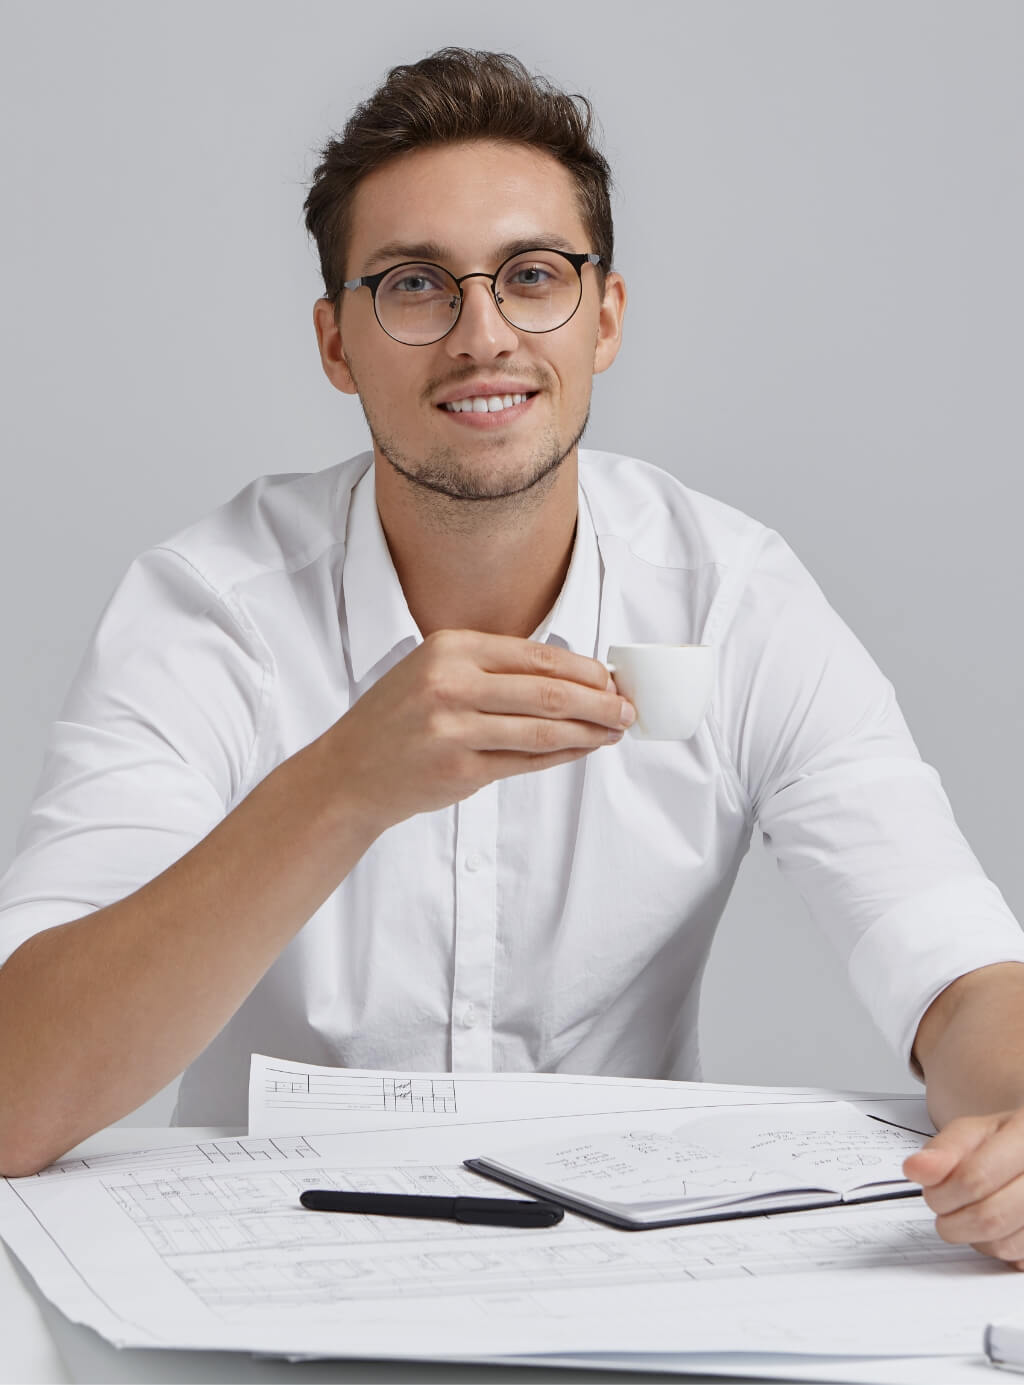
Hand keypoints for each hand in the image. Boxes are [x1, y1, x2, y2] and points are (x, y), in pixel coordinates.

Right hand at [328, 628, 635, 831]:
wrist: (349, 772)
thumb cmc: (398, 719)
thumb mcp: (434, 671)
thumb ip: (492, 669)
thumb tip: (570, 675)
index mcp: (449, 648)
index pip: (537, 655)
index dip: (584, 669)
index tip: (612, 679)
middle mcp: (451, 684)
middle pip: (549, 691)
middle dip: (599, 701)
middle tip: (627, 708)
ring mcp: (455, 730)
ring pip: (544, 729)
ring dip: (589, 731)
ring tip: (615, 731)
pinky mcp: (460, 771)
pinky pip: (527, 761)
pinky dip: (563, 755)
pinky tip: (583, 749)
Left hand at [903, 1109, 1023, 1267]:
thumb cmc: (1004, 1143)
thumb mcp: (973, 1132)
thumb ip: (944, 1149)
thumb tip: (915, 1169)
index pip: (975, 1178)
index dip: (943, 1192)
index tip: (931, 1191)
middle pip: (989, 1217)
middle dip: (952, 1219)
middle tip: (944, 1205)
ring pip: (1003, 1244)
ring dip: (972, 1236)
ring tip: (968, 1212)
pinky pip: (1015, 1258)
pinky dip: (994, 1246)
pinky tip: (993, 1225)